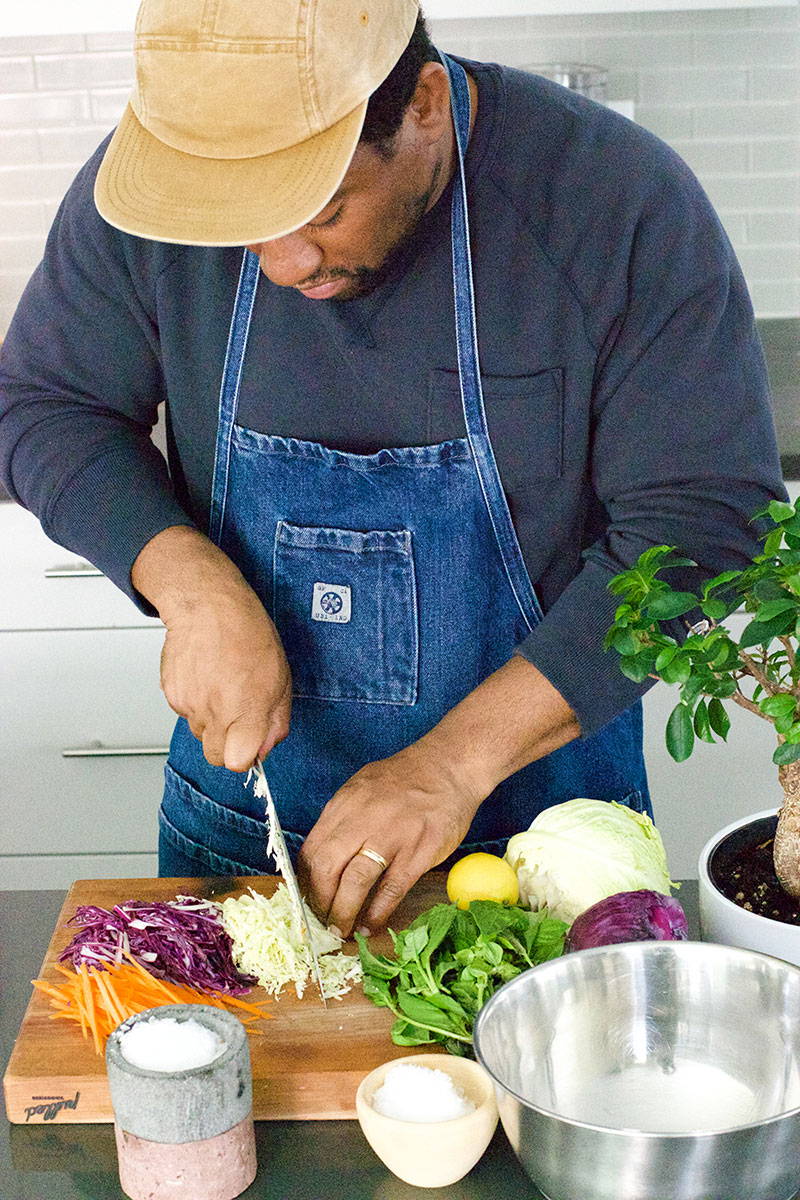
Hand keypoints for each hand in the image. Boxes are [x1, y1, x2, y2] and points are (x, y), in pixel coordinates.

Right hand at [133, 526, 291, 770]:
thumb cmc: (247, 633)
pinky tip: (206, 676)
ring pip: (200, 732)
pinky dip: (196, 701)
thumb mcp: (281, 677)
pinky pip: (185, 712)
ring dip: (212, 720)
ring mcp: (189, 704)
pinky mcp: (171, 693)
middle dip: (228, 745)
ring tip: (222, 687)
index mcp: (246, 709)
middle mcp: (214, 711)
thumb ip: (275, 719)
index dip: (246, 755)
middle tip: (237, 716)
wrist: (207, 605)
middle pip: (215, 757)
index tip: (252, 742)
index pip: (237, 762)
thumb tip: (266, 746)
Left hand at [296, 742, 483, 937]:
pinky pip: (392, 889)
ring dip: (344, 912)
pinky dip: (377, 912)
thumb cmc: (404, 779)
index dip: (305, 882)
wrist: (448, 767)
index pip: (312, 850)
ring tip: (341, 929)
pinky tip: (370, 925)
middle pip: (327, 869)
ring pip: (356, 883)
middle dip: (320, 902)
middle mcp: (363, 820)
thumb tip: (321, 857)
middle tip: (322, 920)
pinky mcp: (418, 853)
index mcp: (344, 804)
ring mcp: (392, 837)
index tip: (308, 899)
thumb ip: (341, 819)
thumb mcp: (361, 787)